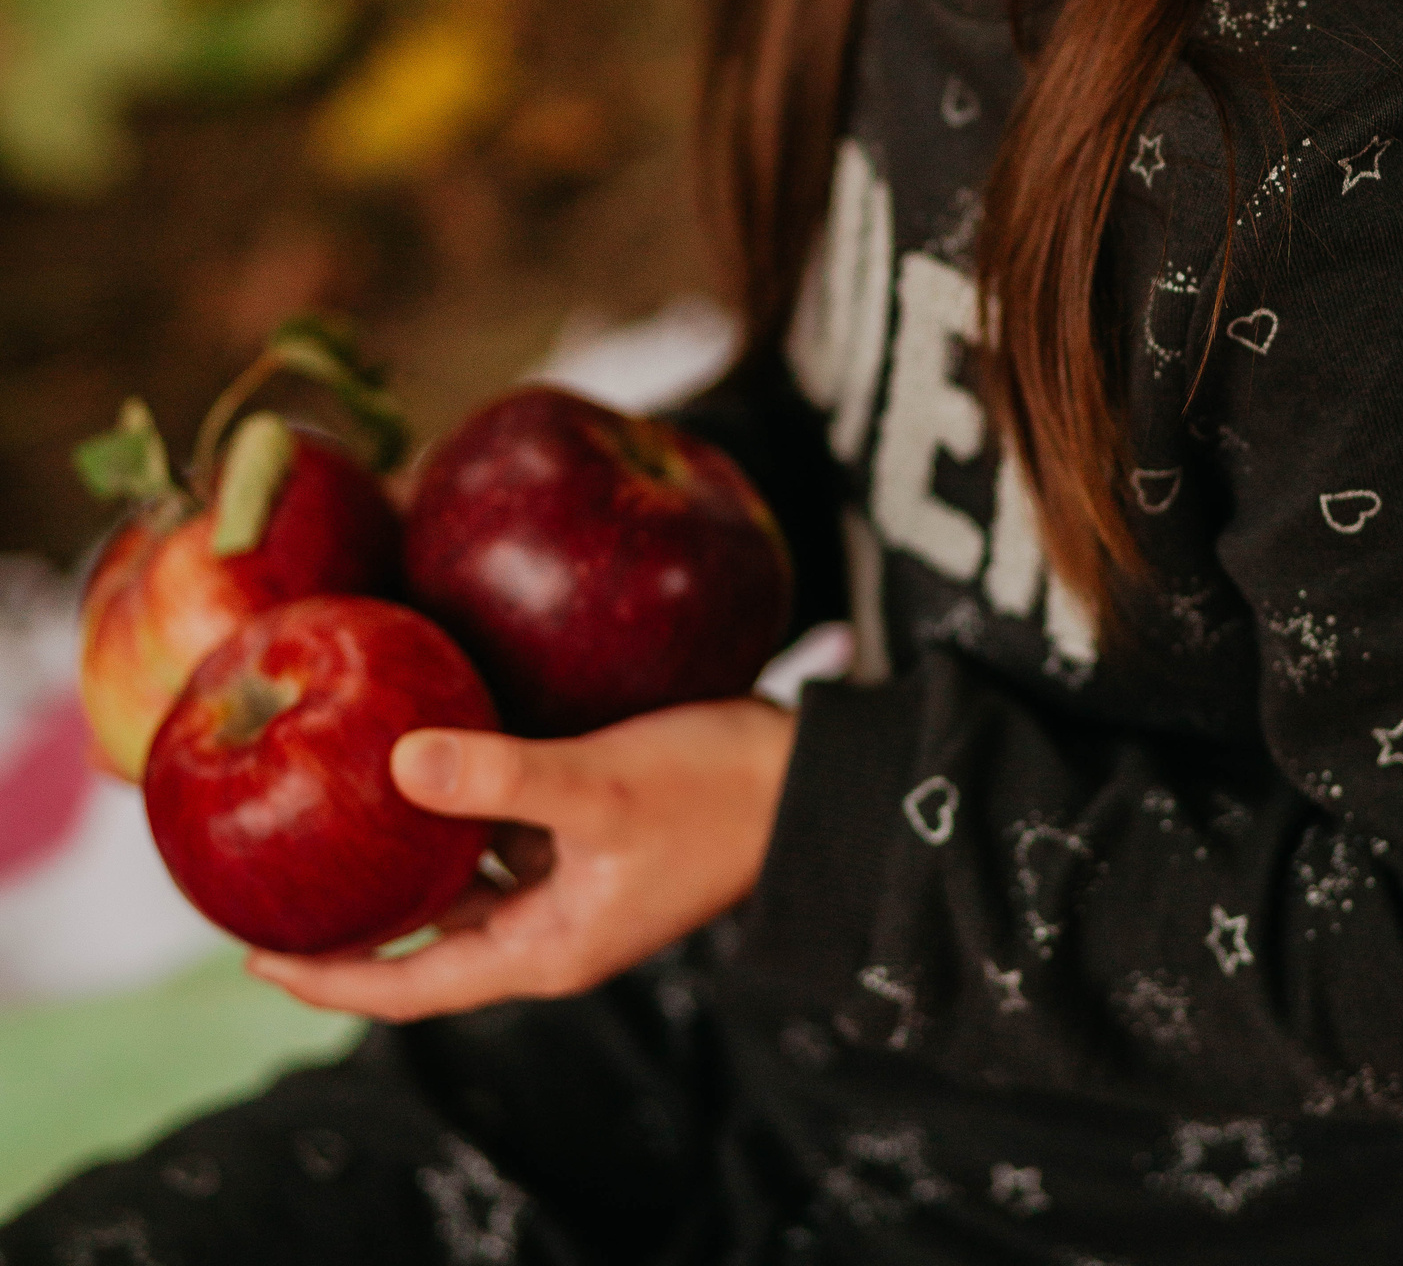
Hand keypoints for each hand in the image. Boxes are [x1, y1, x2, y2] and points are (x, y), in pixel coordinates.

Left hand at [247, 695, 797, 1020]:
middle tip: (282, 872)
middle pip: (430, 938)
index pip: (412, 987)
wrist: (810, 780)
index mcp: (546, 949)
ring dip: (408, 856)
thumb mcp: (601, 786)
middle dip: (357, 913)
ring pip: (466, 880)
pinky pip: (504, 833)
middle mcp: (552, 928)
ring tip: (336, 813)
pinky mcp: (594, 834)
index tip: (253, 953)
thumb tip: (399, 760)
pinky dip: (460, 809)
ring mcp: (574, 883)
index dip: (331, 976)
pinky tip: (429, 754)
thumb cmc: (715, 794)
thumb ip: (501, 777)